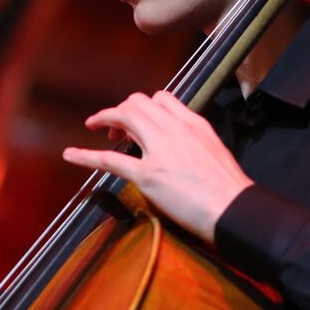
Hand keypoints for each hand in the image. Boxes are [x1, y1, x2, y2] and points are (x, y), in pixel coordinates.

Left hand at [62, 90, 252, 243]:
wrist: (237, 210)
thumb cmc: (229, 189)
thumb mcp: (214, 151)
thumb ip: (194, 141)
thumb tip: (180, 146)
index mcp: (194, 124)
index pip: (161, 99)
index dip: (143, 106)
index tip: (137, 119)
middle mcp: (176, 129)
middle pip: (138, 103)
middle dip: (121, 111)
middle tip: (113, 128)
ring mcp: (160, 150)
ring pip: (125, 117)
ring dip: (106, 119)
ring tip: (95, 128)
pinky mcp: (149, 175)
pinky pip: (109, 160)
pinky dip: (86, 155)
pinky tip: (72, 155)